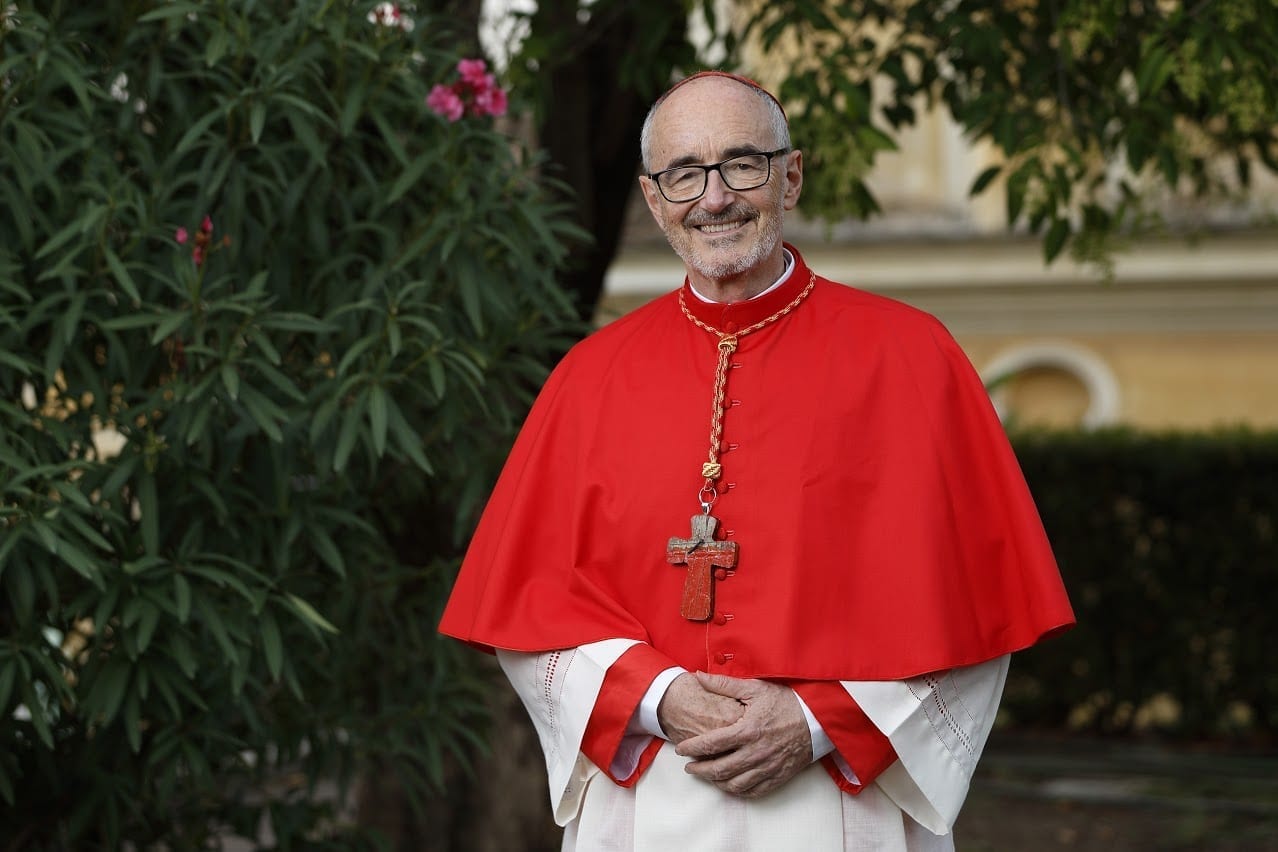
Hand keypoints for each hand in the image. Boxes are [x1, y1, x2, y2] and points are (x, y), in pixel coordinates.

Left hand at [674, 671, 811, 797]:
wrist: (819, 719)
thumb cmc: (787, 701)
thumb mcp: (755, 688)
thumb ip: (724, 685)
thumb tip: (699, 676)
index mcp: (747, 730)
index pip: (711, 744)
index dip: (692, 748)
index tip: (680, 749)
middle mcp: (755, 753)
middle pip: (719, 769)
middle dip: (699, 769)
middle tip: (688, 766)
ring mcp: (767, 767)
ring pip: (734, 784)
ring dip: (715, 782)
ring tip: (706, 775)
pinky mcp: (778, 776)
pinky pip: (753, 791)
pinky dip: (737, 790)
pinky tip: (729, 784)